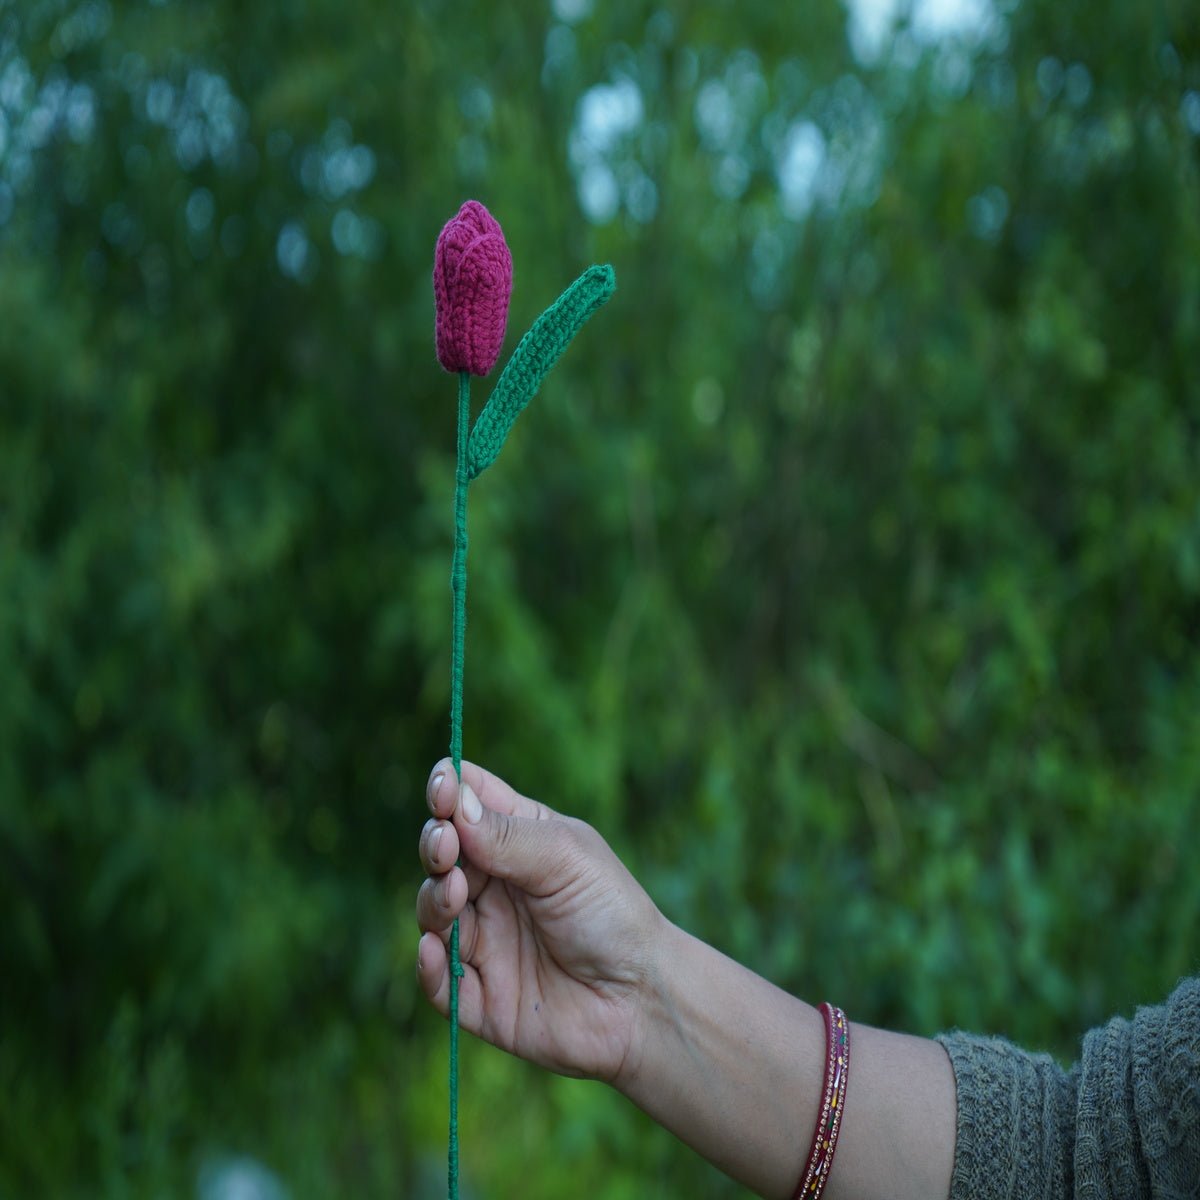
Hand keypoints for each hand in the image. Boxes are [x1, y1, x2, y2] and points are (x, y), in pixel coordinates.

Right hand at [416, 760, 665, 1084]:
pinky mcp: (478, 996)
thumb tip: (454, 803)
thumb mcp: (566, 859)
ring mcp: (484, 940)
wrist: (640, 997)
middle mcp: (494, 887)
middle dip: (436, 845)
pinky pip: (438, 981)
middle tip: (445, 845)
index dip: (449, 790)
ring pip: (433, 911)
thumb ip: (507, 836)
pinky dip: (428, 964)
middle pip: (441, 855)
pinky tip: (434, 946)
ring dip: (433, 898)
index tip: (442, 787)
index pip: (469, 804)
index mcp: (519, 840)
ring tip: (454, 892)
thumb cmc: (613, 912)